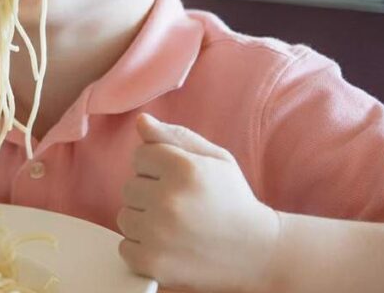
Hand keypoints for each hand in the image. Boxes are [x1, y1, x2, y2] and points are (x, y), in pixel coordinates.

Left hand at [117, 114, 280, 292]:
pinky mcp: (152, 262)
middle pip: (130, 186)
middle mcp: (168, 199)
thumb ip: (175, 136)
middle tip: (181, 206)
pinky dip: (142, 248)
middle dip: (150, 193)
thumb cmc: (233, 200)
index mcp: (184, 168)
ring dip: (144, 220)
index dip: (158, 167)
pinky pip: (125, 247)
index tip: (179, 180)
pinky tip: (169, 246)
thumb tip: (141, 121)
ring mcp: (158, 234)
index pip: (140, 155)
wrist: (258, 252)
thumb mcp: (215, 159)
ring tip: (176, 226)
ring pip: (125, 216)